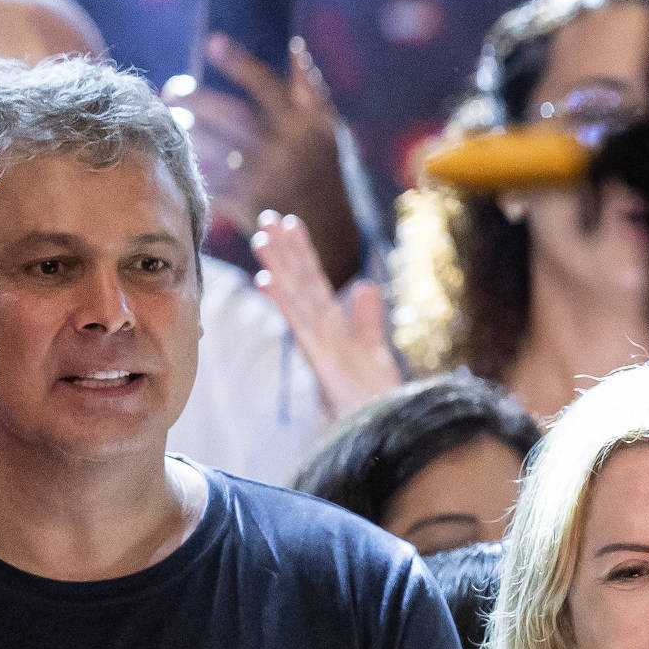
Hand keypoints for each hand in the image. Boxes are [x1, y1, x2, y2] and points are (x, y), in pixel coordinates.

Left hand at [166, 35, 361, 287]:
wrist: (327, 235)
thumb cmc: (321, 173)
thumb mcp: (327, 132)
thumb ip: (310, 90)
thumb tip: (295, 46)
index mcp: (304, 126)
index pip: (266, 84)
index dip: (238, 61)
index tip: (212, 42)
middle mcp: (282, 149)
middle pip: (225, 112)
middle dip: (192, 97)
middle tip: (171, 90)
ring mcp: (261, 178)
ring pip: (208, 142)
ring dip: (185, 128)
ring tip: (174, 119)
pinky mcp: (243, 203)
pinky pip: (205, 173)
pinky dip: (191, 161)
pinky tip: (183, 152)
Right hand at [251, 211, 403, 420]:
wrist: (385, 430)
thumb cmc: (376, 398)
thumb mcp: (376, 351)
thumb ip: (369, 319)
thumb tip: (366, 285)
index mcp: (333, 330)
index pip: (316, 284)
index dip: (303, 254)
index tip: (292, 223)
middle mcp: (322, 334)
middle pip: (302, 285)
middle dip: (286, 252)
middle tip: (268, 218)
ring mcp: (320, 346)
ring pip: (297, 300)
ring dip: (280, 269)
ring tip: (263, 238)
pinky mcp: (323, 361)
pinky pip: (301, 326)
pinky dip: (284, 303)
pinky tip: (267, 281)